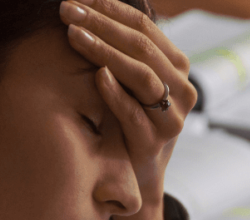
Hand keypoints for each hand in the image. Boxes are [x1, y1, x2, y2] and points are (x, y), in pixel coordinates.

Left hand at [60, 0, 197, 219]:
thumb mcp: (131, 80)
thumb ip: (125, 50)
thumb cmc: (129, 118)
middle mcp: (182, 90)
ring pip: (142, 76)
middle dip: (102, 25)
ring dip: (105, 52)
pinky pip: (134, 113)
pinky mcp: (155, 143)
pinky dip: (115, 93)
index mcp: (178, 67)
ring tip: (73, 36)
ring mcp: (171, 118)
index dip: (110, 9)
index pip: (145, 27)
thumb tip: (94, 5)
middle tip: (67, 11)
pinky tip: (96, 75)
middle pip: (142, 47)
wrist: (137, 173)